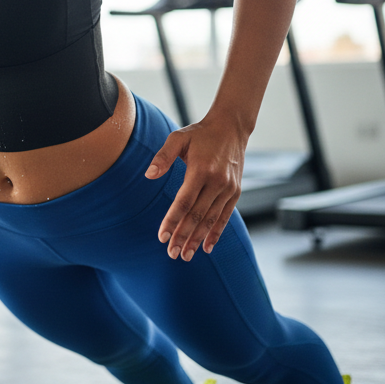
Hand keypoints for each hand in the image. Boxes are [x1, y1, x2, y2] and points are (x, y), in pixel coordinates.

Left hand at [144, 118, 244, 259]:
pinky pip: (225, 216)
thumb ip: (163, 157)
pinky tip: (207, 247)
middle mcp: (217, 182)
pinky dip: (216, 233)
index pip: (184, 202)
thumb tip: (149, 175)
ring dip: (198, 239)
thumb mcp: (178, 138)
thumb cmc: (200, 133)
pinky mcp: (235, 192)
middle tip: (172, 254)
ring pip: (211, 220)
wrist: (231, 128)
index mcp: (201, 170)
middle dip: (183, 236)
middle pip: (197, 216)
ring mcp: (228, 189)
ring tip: (186, 255)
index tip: (162, 237)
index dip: (173, 221)